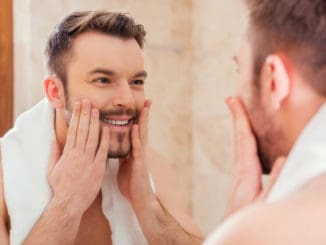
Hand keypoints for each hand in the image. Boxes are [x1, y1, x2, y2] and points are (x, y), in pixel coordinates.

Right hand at [47, 100, 109, 214]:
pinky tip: (107, 129)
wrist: (69, 203)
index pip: (73, 130)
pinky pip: (102, 151)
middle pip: (82, 131)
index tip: (78, 106)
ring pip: (92, 138)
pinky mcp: (98, 168)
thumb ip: (54, 153)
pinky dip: (105, 139)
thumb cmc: (60, 187)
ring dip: (94, 123)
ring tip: (96, 110)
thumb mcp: (52, 169)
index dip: (76, 117)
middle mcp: (78, 154)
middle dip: (85, 115)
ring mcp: (88, 161)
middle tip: (87, 101)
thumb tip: (54, 140)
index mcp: (68, 153)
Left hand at [118, 100, 154, 207]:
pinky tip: (136, 126)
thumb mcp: (124, 166)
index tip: (139, 105)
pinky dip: (137, 136)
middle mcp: (139, 150)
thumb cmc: (131, 183)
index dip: (137, 118)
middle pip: (142, 129)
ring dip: (143, 120)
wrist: (139, 198)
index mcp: (134, 150)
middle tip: (148, 100)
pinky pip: (137, 147)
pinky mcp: (139, 162)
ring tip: (145, 107)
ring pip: (142, 134)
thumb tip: (116, 146)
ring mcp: (141, 156)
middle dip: (144, 114)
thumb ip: (122, 155)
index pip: (136, 131)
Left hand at [224, 97, 284, 216]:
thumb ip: (275, 182)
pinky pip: (243, 158)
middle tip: (232, 100)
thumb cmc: (248, 222)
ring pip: (239, 148)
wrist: (232, 238)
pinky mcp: (242, 186)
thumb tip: (281, 157)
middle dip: (237, 119)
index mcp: (245, 175)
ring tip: (239, 116)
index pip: (243, 141)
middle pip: (238, 140)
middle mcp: (240, 174)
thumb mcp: (266, 204)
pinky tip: (248, 146)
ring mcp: (239, 180)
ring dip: (240, 130)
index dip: (240, 120)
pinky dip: (244, 145)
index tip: (233, 101)